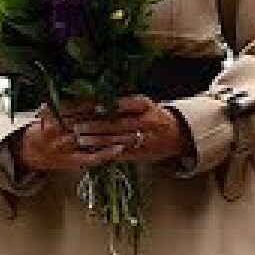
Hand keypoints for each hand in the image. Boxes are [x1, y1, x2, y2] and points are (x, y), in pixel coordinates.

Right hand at [14, 101, 125, 172]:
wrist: (30, 152)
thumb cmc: (44, 127)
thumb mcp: (49, 110)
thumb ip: (67, 102)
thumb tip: (88, 88)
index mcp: (54, 116)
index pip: (81, 108)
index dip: (100, 104)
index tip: (118, 100)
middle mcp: (59, 132)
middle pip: (92, 123)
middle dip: (112, 120)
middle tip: (132, 116)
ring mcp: (66, 148)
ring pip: (94, 140)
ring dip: (114, 136)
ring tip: (133, 132)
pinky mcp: (71, 161)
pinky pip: (91, 158)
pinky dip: (106, 154)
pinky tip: (120, 149)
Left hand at [60, 95, 190, 163]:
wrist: (178, 134)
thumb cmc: (155, 116)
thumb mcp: (145, 104)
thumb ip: (125, 103)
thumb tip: (97, 100)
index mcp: (147, 106)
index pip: (125, 104)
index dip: (108, 106)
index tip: (94, 107)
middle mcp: (147, 122)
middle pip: (118, 124)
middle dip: (96, 125)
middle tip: (77, 126)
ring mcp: (146, 140)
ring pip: (118, 140)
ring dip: (98, 141)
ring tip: (80, 139)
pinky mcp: (143, 155)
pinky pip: (122, 155)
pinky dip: (107, 154)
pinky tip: (92, 153)